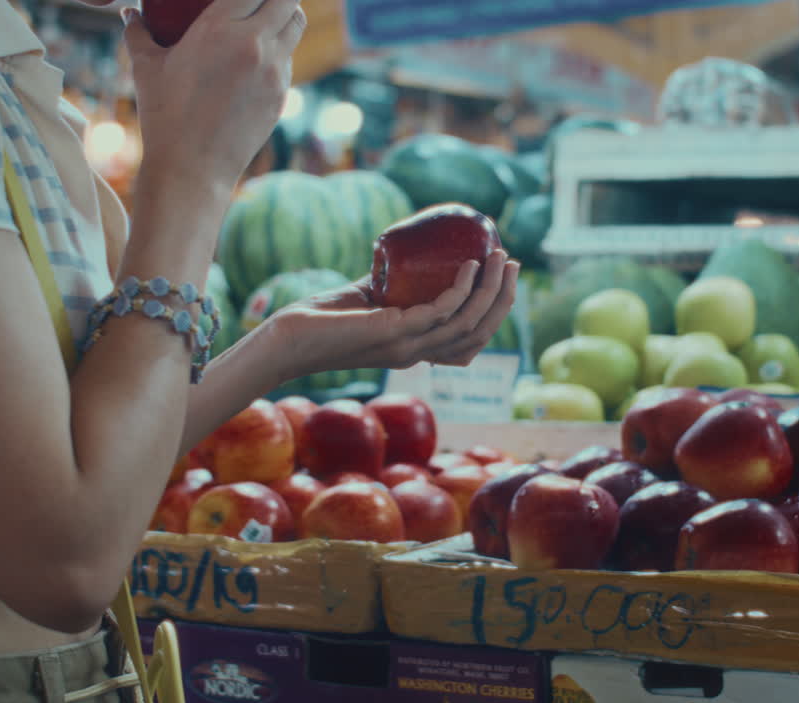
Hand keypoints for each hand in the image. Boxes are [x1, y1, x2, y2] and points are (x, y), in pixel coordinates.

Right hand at [122, 0, 305, 189]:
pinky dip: (281, 50)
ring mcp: (274, 71)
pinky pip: (289, 60)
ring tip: (270, 17)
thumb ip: (138, 33)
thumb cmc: (164, 116)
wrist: (192, 168)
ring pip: (296, 26)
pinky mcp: (282, 95)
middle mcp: (254, 44)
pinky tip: (262, 56)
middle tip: (263, 0)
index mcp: (220, 28)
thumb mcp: (145, 68)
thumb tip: (129, 13)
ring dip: (286, 16)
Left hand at [265, 251, 519, 378]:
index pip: (472, 341)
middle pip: (479, 331)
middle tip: (510, 262)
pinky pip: (440, 312)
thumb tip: (413, 253)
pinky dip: (460, 288)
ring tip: (498, 256)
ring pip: (467, 322)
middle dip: (503, 297)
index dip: (496, 312)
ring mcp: (408, 347)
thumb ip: (393, 284)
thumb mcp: (370, 298)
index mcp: (417, 350)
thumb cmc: (322, 318)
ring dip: (490, 289)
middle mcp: (418, 353)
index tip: (502, 276)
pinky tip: (468, 265)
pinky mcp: (393, 334)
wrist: (288, 338)